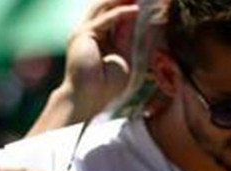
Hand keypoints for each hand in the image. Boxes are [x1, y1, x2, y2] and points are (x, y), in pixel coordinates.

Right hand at [61, 0, 139, 117]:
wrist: (88, 100)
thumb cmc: (105, 86)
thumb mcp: (124, 55)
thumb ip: (129, 35)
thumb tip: (138, 14)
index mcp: (95, 39)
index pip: (112, 15)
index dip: (128, 6)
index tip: (147, 2)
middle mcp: (87, 33)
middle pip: (107, 6)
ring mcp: (83, 33)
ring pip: (104, 7)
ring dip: (123, 0)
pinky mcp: (83, 35)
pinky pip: (107, 19)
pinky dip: (123, 12)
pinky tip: (137, 9)